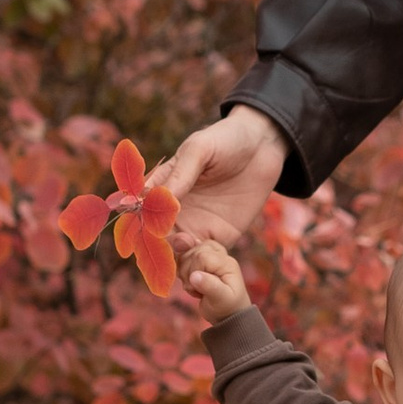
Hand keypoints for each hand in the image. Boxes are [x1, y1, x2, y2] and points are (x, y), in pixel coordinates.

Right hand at [152, 104, 289, 247]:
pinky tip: (207, 255)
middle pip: (155, 238)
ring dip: (176, 258)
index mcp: (163, 189)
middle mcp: (175, 211)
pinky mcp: (219, 237)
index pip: (142, 211)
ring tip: (188, 244)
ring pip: (176, 253)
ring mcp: (196, 226)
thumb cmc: (226, 140)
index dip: (139, 222)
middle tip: (170, 238)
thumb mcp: (200, 150)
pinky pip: (203, 258)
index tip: (146, 225)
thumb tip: (152, 200)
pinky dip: (201, 264)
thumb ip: (179, 175)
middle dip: (157, 245)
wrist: (263, 146)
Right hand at [173, 230, 250, 324]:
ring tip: (196, 287)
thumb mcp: (221, 299)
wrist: (227, 313)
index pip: (201, 256)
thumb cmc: (227, 306)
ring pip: (185, 255)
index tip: (199, 288)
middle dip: (188, 273)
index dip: (194, 270)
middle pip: (192, 252)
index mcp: (226, 262)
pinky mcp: (200, 261)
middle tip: (197, 289)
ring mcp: (209, 256)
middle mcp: (218, 255)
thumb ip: (210, 286)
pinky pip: (183, 258)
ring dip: (185, 273)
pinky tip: (192, 283)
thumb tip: (194, 276)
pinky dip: (182, 271)